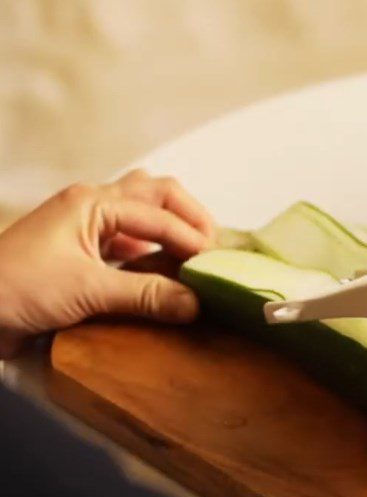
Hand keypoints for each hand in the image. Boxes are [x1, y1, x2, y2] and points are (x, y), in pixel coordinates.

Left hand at [0, 170, 214, 357]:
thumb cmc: (14, 289)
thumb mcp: (87, 290)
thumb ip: (145, 294)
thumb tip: (195, 302)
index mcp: (91, 203)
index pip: (158, 213)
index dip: (191, 237)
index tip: (216, 265)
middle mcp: (91, 207)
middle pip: (155, 193)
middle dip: (189, 216)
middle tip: (212, 248)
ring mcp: (85, 228)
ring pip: (142, 212)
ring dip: (171, 227)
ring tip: (194, 253)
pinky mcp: (82, 252)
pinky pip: (129, 241)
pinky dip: (153, 251)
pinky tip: (165, 272)